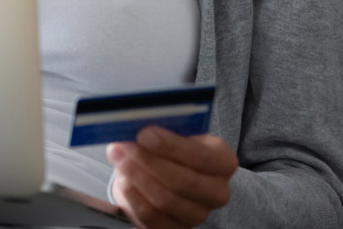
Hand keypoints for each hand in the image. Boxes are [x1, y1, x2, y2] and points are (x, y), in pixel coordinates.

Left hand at [107, 128, 236, 228]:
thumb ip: (161, 127)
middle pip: (183, 181)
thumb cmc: (171, 147)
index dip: (171, 146)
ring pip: (165, 199)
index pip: (202, 156)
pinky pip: (151, 217)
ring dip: (136, 177)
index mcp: (222, 161)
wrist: (164, 170)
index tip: (144, 134)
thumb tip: (135, 123)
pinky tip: (123, 180)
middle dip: (148, 161)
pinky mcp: (176, 227)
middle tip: (125, 147)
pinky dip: (133, 197)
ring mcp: (198, 214)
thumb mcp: (173, 130)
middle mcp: (216, 191)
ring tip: (119, 159)